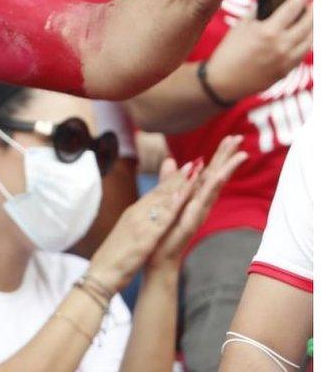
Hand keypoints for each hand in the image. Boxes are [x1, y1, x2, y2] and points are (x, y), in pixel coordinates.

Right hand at [86, 159, 199, 292]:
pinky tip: (181, 198)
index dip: (170, 181)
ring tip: (191, 173)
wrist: (100, 274)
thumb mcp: (128, 235)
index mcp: (133, 215)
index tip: (184, 169)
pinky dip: (171, 207)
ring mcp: (139, 225)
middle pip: (159, 193)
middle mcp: (135, 215)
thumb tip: (146, 214)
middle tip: (193, 162)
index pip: (154, 194)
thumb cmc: (114, 256)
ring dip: (176, 186)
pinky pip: (160, 221)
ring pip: (161, 202)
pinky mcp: (143, 239)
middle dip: (176, 178)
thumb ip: (138, 223)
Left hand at [147, 136, 246, 267]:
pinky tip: (216, 177)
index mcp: (194, 197)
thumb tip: (171, 160)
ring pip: (213, 188)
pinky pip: (200, 204)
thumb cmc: (163, 232)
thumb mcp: (166, 200)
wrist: (158, 259)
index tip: (230, 137)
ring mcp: (197, 213)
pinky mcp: (190, 223)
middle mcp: (200, 204)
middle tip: (239, 138)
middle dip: (227, 157)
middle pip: (216, 176)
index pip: (209, 171)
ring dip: (225, 172)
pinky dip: (208, 190)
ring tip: (238, 156)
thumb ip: (170, 181)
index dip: (219, 154)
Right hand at [205, 0, 311, 100]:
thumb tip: (265, 1)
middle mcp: (281, 46)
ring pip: (311, 40)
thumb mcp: (239, 28)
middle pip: (309, 24)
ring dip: (312, 28)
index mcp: (267, 32)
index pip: (292, 8)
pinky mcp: (287, 71)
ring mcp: (287, 60)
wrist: (224, 81)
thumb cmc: (228, 53)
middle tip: (311, 4)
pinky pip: (303, 53)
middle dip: (312, 11)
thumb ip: (255, 13)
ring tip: (309, 20)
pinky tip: (301, 37)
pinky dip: (305, 42)